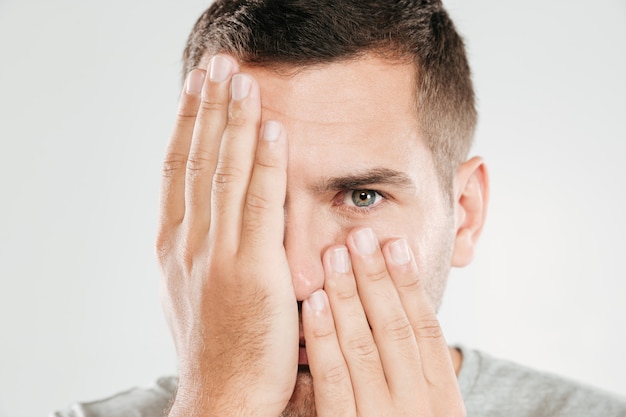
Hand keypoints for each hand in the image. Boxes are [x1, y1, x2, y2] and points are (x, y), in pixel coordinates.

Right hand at [156, 55, 297, 416]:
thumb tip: (201, 223)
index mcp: (173, 247)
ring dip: (233, 122)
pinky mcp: (252, 271)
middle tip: (217, 67)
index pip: (178, 170)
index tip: (196, 91)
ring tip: (241, 80)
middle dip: (207, 109)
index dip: (188, 126)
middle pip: (197, 160)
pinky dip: (265, 162)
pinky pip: (260, 204)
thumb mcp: (190, 294)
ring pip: (224, 172)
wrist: (222, 398)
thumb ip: (196, 253)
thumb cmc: (215, 349)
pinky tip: (272, 128)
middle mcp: (188, 243)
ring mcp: (218, 255)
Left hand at [302, 228, 464, 416]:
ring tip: (334, 255)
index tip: (395, 245)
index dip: (410, 283)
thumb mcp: (427, 408)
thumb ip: (418, 370)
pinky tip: (315, 303)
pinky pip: (332, 379)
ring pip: (361, 345)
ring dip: (347, 295)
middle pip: (394, 329)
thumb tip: (405, 311)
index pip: (427, 329)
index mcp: (443, 398)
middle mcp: (415, 405)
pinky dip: (323, 336)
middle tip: (360, 236)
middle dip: (375, 278)